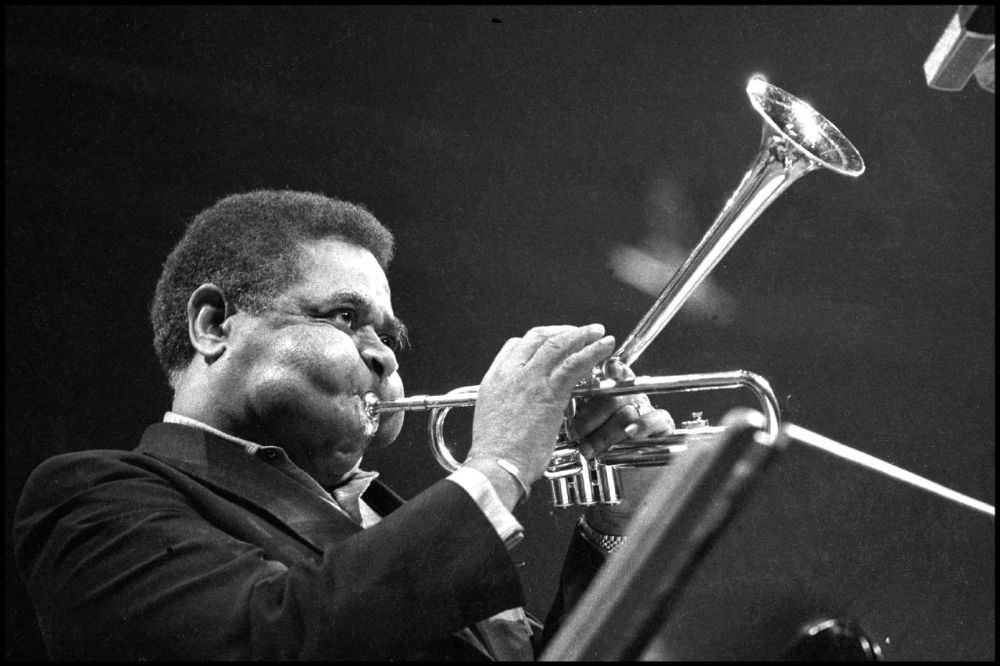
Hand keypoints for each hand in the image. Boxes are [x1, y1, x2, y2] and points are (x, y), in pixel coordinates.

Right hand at [466, 324, 615, 501]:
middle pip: (538, 337)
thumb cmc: (497, 453)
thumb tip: (522, 406)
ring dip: (581, 335)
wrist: (496, 465)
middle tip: (580, 333)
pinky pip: (574, 363)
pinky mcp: (549, 392)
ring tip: (597, 332)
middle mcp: (510, 373)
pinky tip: (604, 348)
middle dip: (562, 331)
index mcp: (494, 379)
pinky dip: (592, 351)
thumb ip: (508, 404)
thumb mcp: (493, 419)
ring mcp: (529, 379)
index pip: (516, 345)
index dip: (539, 339)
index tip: (554, 342)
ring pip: (558, 344)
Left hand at [572, 361, 675, 534]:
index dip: (607, 370)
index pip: (609, 374)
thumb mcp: (579, 439)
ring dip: (609, 430)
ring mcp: (645, 413)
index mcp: (607, 397)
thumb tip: (560, 406)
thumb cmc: (596, 466)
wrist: (617, 496)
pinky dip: (643, 425)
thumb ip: (574, 418)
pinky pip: (657, 419)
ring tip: (592, 448)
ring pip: (629, 409)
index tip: (601, 369)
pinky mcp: (662, 429)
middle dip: (592, 414)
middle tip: (576, 432)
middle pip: (614, 393)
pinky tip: (631, 434)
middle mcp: (627, 402)